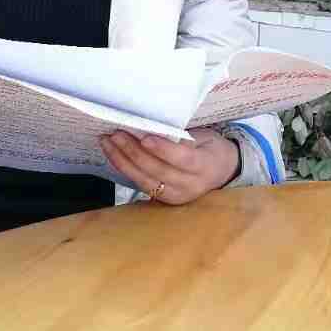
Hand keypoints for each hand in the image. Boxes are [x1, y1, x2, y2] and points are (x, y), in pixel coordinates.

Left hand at [101, 128, 240, 204]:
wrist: (223, 172)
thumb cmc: (212, 149)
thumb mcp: (206, 138)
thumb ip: (184, 137)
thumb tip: (154, 130)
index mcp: (205, 166)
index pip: (182, 159)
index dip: (163, 150)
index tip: (145, 137)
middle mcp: (191, 186)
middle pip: (158, 170)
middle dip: (134, 152)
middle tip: (116, 134)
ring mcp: (176, 196)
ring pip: (145, 180)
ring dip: (123, 160)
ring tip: (107, 142)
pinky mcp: (164, 200)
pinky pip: (141, 184)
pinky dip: (126, 169)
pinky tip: (114, 155)